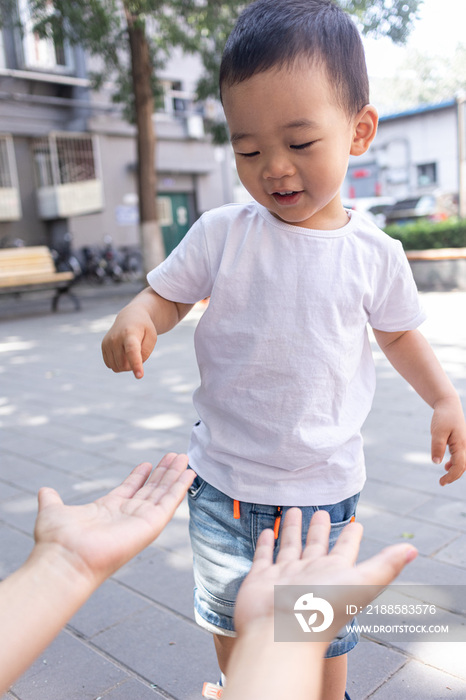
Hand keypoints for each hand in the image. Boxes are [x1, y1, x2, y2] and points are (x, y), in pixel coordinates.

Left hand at [34, 454, 194, 586]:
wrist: (66, 559)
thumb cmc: (58, 541)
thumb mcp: (54, 512)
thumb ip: (52, 500)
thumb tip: (44, 491)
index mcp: (108, 510)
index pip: (130, 489)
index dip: (140, 476)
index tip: (149, 463)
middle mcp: (127, 515)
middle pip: (151, 490)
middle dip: (163, 473)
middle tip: (175, 456)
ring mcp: (141, 520)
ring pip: (163, 493)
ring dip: (175, 475)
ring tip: (184, 458)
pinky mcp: (151, 524)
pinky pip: (170, 502)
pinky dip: (180, 487)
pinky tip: (188, 473)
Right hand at [102, 305, 156, 378]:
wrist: (130, 317)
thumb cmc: (144, 329)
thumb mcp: (152, 338)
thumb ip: (144, 353)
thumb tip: (130, 366)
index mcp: (130, 334)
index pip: (132, 351)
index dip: (135, 364)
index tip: (139, 376)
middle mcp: (115, 338)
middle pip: (125, 365)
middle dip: (134, 365)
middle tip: (139, 352)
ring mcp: (107, 342)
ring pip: (117, 367)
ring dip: (127, 365)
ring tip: (131, 351)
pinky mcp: (103, 346)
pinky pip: (111, 365)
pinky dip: (119, 364)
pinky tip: (123, 353)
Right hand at [235, 508, 416, 636]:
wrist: (280, 634)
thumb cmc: (322, 610)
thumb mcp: (360, 582)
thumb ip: (385, 565)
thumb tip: (413, 550)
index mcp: (335, 573)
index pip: (345, 549)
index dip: (351, 536)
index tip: (357, 523)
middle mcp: (311, 573)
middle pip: (316, 545)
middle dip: (319, 528)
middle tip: (321, 511)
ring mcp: (285, 576)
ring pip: (290, 547)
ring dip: (292, 530)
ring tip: (294, 511)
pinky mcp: (261, 578)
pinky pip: (264, 557)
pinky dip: (265, 544)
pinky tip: (268, 532)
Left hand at [431, 396, 465, 484]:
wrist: (448, 405)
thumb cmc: (443, 417)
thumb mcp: (437, 432)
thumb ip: (437, 447)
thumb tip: (436, 463)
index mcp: (461, 445)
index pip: (459, 466)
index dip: (451, 476)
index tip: (441, 482)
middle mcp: (465, 445)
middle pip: (463, 466)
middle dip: (454, 476)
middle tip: (441, 483)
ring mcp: (464, 444)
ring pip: (463, 462)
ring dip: (455, 470)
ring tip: (444, 477)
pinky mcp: (460, 442)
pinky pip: (461, 456)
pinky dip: (455, 463)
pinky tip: (446, 464)